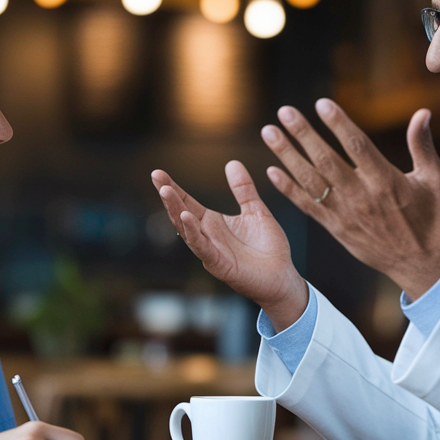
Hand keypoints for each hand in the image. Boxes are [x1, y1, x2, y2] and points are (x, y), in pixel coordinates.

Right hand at [151, 162, 307, 327]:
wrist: (283, 277)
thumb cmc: (269, 248)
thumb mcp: (256, 211)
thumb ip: (244, 189)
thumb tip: (232, 163)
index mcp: (213, 223)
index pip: (188, 202)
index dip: (173, 187)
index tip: (158, 172)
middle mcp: (207, 236)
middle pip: (181, 213)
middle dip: (168, 195)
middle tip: (156, 176)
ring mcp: (211, 251)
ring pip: (187, 230)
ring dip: (175, 211)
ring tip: (166, 192)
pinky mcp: (219, 264)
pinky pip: (203, 247)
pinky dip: (193, 233)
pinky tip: (186, 217)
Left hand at [263, 100, 439, 300]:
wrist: (420, 264)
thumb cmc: (430, 218)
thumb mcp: (434, 180)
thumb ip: (422, 146)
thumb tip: (421, 111)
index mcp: (386, 181)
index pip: (357, 146)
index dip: (338, 124)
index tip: (321, 104)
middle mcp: (361, 196)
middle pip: (326, 160)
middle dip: (303, 134)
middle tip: (284, 111)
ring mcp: (345, 214)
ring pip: (310, 181)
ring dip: (287, 155)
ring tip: (269, 133)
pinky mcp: (335, 228)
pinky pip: (307, 206)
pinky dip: (288, 189)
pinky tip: (271, 171)